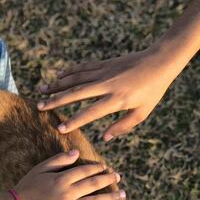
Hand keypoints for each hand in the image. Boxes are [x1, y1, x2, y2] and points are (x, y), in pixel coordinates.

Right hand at [10, 149, 123, 199]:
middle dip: (108, 179)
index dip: (97, 168)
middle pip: (93, 184)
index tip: (104, 167)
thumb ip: (59, 160)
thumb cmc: (28, 186)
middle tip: (118, 177)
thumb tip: (76, 153)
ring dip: (110, 197)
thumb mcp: (41, 168)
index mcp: (61, 179)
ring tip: (122, 195)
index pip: (85, 171)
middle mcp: (67, 194)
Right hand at [37, 47, 179, 140]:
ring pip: (75, 78)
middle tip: (40, 107)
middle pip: (76, 93)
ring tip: (42, 91)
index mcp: (117, 99)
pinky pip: (82, 68)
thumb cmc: (152, 91)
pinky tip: (58, 78)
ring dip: (57, 85)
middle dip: (56, 101)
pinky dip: (68, 73)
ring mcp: (104, 72)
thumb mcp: (142, 113)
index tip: (60, 129)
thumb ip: (122, 126)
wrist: (159, 61)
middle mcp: (107, 85)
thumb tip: (104, 138)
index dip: (74, 121)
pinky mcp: (104, 64)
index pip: (91, 113)